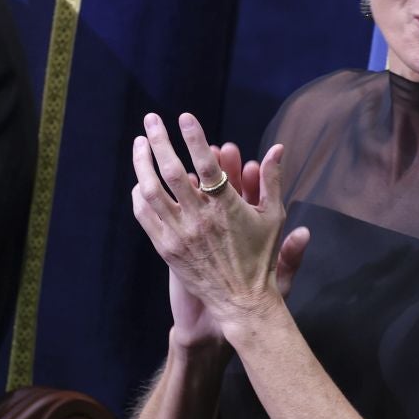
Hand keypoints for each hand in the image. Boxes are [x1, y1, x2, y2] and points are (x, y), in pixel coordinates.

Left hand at [132, 112, 309, 339]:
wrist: (240, 302)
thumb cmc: (261, 258)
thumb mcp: (274, 218)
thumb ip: (272, 180)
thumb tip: (278, 148)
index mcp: (226, 208)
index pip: (205, 165)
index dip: (194, 138)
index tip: (184, 117)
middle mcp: (199, 219)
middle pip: (171, 171)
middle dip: (159, 140)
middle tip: (152, 119)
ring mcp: (180, 234)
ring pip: (151, 191)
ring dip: (142, 164)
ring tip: (139, 143)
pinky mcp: (166, 249)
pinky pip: (146, 216)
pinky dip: (140, 196)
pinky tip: (140, 182)